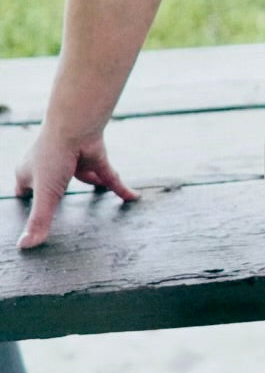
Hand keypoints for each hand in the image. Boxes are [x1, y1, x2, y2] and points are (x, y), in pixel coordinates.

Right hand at [14, 129, 138, 249]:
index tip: (30, 213)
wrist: (76, 125)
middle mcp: (51, 166)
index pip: (23, 191)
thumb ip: (39, 221)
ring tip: (97, 203)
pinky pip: (110, 176)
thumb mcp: (45, 195)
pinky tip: (134, 198)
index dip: (27, 202)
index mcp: (29, 173)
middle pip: (53, 185)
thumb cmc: (52, 156)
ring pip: (85, 177)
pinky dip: (121, 188)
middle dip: (58, 196)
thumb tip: (25, 247)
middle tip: (62, 212)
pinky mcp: (96, 157)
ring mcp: (74, 161)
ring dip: (93, 186)